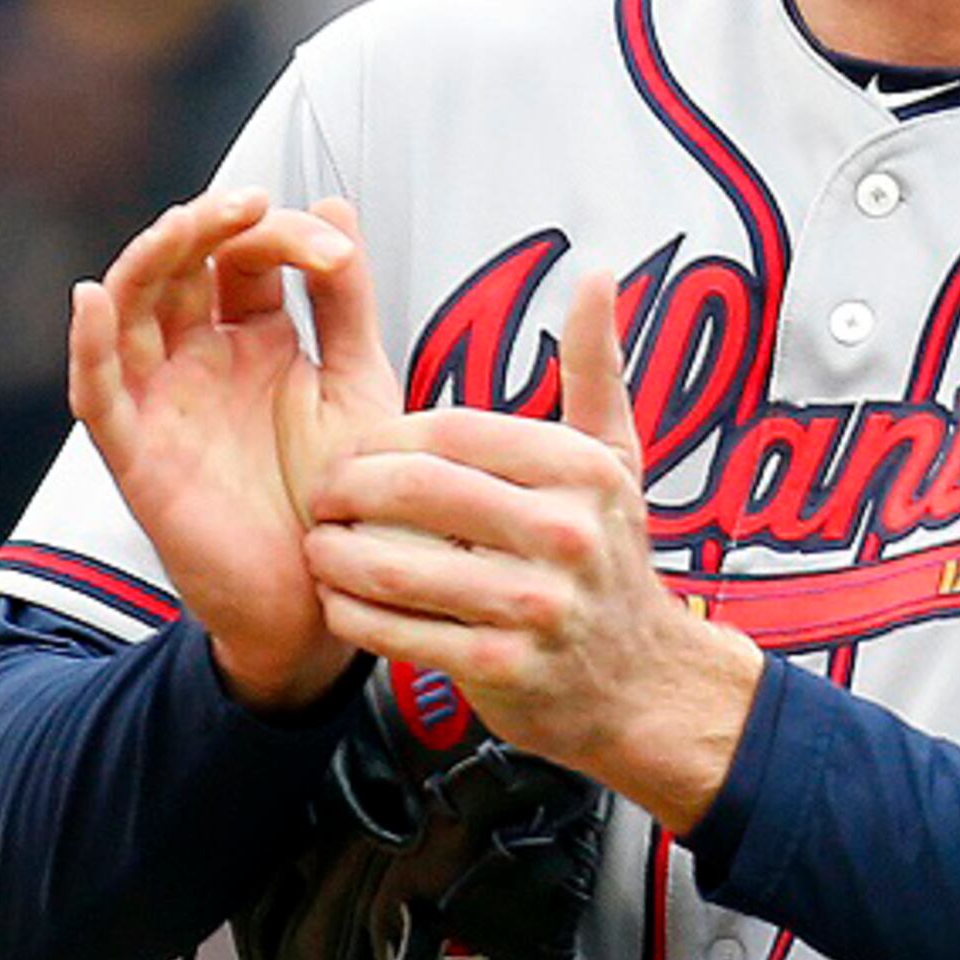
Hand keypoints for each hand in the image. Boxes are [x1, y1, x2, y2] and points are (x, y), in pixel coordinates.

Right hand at [70, 188, 398, 709]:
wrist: (327, 599)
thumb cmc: (340, 497)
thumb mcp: (357, 383)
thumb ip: (344, 300)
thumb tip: (332, 201)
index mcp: (255, 338)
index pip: (246, 255)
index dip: (282, 235)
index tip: (333, 255)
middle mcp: (201, 359)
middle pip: (180, 264)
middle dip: (209, 224)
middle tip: (249, 204)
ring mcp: (164, 401)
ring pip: (130, 308)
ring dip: (151, 258)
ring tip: (186, 224)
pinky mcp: (136, 453)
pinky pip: (97, 392)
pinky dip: (88, 344)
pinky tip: (93, 298)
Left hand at [304, 271, 766, 830]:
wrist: (642, 685)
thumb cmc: (612, 560)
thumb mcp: (617, 458)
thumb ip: (596, 368)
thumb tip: (596, 274)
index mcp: (581, 471)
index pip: (450, 431)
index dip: (384, 439)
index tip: (356, 452)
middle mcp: (565, 535)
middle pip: (417, 492)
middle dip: (347, 491)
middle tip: (319, 495)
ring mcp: (534, 607)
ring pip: (396, 567)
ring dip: (336, 556)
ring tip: (318, 547)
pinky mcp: (502, 669)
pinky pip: (397, 634)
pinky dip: (352, 617)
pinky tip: (338, 603)